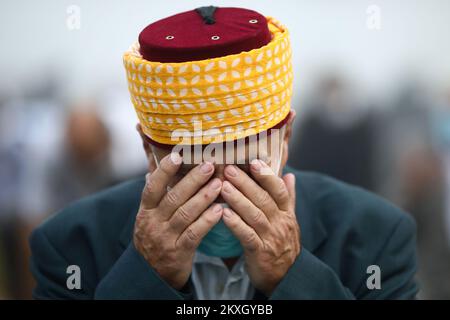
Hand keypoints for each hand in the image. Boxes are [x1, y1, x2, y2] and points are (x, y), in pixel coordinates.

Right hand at [133, 153, 222, 289]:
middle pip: (173, 197)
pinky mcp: (178, 252)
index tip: (178, 155)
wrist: (151, 274)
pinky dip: (207, 221)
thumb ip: (154, 194)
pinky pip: (194, 234)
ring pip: (185, 214)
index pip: (152, 187)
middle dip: (193, 180)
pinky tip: (219, 210)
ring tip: (219, 184)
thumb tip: (152, 167)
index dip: (164, 171)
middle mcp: (153, 223)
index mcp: (145, 211)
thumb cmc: (154, 238)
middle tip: (209, 165)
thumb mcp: (148, 217)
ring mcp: (165, 238)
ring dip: (204, 197)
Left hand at [220, 160, 299, 294]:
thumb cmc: (283, 244)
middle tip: (229, 169)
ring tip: (223, 186)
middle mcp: (280, 223)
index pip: (279, 190)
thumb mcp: (289, 220)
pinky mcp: (260, 252)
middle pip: (263, 199)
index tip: (254, 162)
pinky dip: (236, 224)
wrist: (287, 276)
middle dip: (246, 183)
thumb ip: (288, 197)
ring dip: (238, 200)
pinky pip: (247, 236)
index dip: (267, 175)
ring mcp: (271, 238)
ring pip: (254, 215)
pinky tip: (223, 214)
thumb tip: (289, 175)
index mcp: (286, 213)